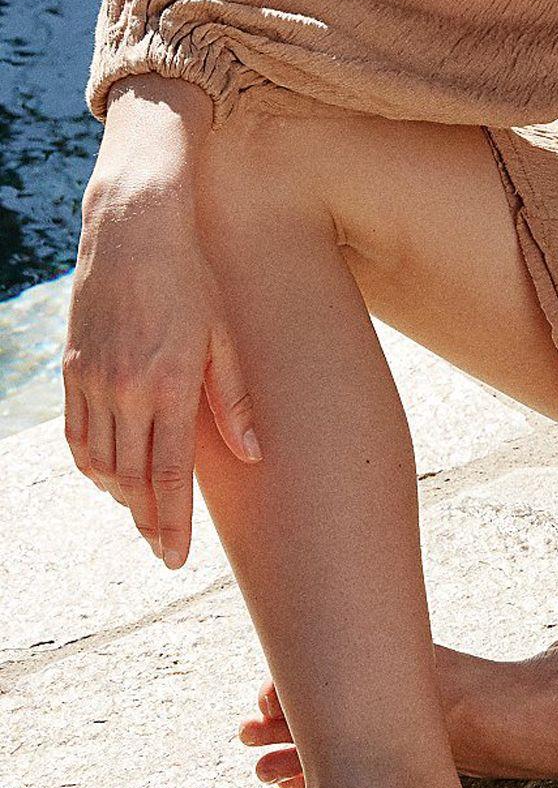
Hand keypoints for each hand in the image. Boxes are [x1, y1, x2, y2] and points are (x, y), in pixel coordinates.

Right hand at [65, 164, 258, 567]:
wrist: (134, 230)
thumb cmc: (193, 278)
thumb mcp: (226, 333)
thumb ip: (235, 397)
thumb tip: (254, 452)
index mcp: (170, 384)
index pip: (169, 473)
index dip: (172, 521)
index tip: (176, 557)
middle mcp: (125, 389)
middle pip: (132, 478)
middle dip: (148, 520)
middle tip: (163, 550)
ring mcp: (93, 380)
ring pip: (101, 462)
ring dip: (121, 496)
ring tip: (144, 517)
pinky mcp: (74, 369)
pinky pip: (78, 434)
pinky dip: (93, 464)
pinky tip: (110, 476)